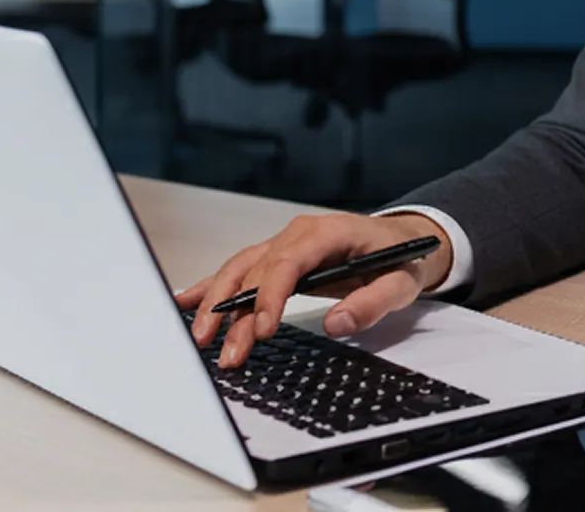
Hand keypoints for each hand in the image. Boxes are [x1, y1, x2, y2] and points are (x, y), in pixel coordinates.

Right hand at [172, 212, 452, 368]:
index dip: (269, 296)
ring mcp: (282, 245)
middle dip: (235, 312)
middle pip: (255, 271)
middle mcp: (297, 235)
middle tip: (224, 351)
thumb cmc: (401, 259)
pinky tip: (183, 303)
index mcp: (326, 233)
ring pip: (239, 272)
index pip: (287, 262)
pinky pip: (238, 271)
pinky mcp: (275, 259)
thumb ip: (373, 302)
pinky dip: (210, 287)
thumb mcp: (401, 282)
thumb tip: (337, 323)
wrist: (402, 242)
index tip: (261, 330)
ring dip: (217, 306)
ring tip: (201, 340)